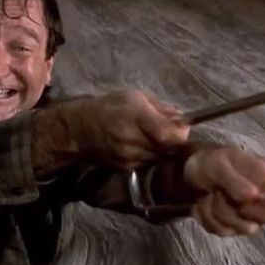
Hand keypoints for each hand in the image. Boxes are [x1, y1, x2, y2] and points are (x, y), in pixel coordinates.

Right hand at [71, 90, 188, 169]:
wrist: (81, 130)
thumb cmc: (110, 107)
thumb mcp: (135, 96)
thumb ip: (160, 107)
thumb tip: (181, 118)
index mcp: (134, 115)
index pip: (168, 134)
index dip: (181, 132)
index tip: (182, 126)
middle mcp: (131, 139)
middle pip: (168, 149)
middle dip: (175, 141)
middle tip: (171, 133)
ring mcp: (128, 156)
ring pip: (160, 158)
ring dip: (164, 150)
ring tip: (158, 139)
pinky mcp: (126, 168)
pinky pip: (149, 164)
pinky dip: (152, 157)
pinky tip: (146, 147)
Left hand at [184, 147, 264, 235]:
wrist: (194, 168)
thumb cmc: (212, 161)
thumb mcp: (218, 164)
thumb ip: (234, 180)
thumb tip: (253, 197)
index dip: (263, 212)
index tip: (241, 204)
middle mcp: (261, 203)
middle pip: (255, 225)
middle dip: (228, 211)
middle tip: (217, 192)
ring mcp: (246, 216)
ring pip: (235, 230)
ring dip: (215, 213)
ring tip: (209, 194)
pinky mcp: (230, 225)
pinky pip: (219, 231)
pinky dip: (205, 217)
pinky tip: (203, 202)